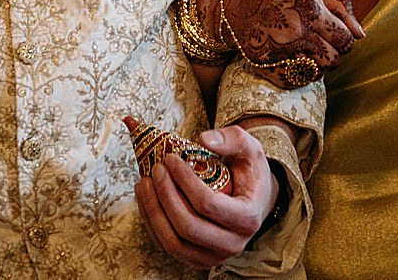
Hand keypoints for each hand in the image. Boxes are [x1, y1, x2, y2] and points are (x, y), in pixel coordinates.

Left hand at [135, 123, 276, 266]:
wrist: (253, 200)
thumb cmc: (249, 173)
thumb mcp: (249, 149)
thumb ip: (232, 139)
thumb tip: (205, 139)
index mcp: (248, 218)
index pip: (208, 204)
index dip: (184, 180)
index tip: (170, 158)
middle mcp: (233, 244)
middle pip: (188, 227)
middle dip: (165, 195)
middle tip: (156, 169)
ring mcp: (213, 256)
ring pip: (173, 243)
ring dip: (153, 211)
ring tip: (144, 183)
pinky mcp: (196, 259)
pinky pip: (167, 246)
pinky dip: (151, 222)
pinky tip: (145, 197)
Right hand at [212, 0, 361, 86]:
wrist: (237, 3)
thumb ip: (340, 10)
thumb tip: (361, 35)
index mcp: (311, 11)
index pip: (345, 41)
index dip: (342, 40)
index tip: (333, 36)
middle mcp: (297, 32)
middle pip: (334, 60)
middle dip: (332, 54)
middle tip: (319, 44)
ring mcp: (282, 51)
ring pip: (318, 73)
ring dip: (317, 65)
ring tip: (305, 51)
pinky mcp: (269, 66)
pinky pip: (298, 81)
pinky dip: (299, 73)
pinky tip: (291, 58)